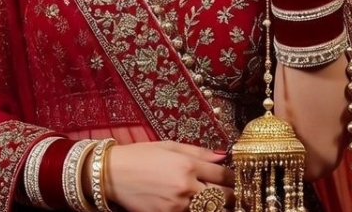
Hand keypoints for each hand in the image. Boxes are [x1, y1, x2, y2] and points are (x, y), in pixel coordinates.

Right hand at [106, 141, 233, 211]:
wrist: (112, 175)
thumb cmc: (140, 156)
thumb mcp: (169, 146)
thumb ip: (199, 152)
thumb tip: (223, 156)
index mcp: (188, 165)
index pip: (223, 175)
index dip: (234, 178)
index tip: (238, 179)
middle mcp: (185, 187)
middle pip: (223, 197)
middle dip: (232, 196)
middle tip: (237, 195)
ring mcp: (177, 205)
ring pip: (209, 210)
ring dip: (217, 206)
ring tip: (221, 202)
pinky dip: (199, 211)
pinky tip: (199, 206)